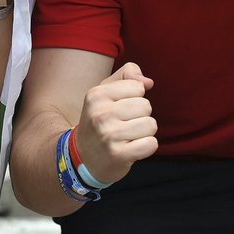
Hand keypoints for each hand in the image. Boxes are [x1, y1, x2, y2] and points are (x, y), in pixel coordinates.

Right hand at [74, 62, 157, 185]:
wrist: (83, 158)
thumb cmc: (101, 120)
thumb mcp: (106, 91)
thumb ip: (128, 74)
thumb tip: (148, 82)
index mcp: (96, 94)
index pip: (138, 87)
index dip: (135, 98)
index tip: (120, 108)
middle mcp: (100, 114)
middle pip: (146, 106)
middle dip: (140, 116)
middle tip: (124, 125)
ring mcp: (108, 135)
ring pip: (150, 125)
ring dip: (144, 132)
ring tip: (128, 137)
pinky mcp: (118, 155)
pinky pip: (151, 144)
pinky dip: (146, 147)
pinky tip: (132, 149)